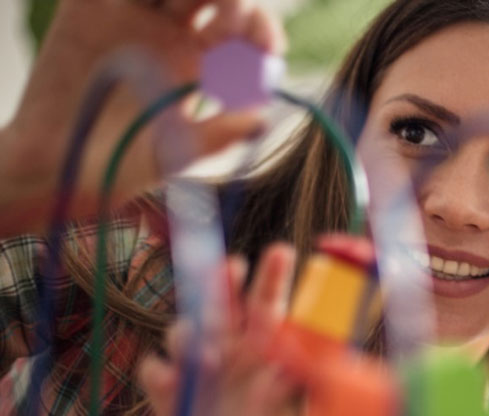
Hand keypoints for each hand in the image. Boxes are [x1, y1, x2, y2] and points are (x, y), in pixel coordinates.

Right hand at [0, 0, 284, 235]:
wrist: (57, 163)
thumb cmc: (121, 166)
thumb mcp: (176, 155)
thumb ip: (217, 137)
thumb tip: (261, 120)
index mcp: (205, 66)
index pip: (245, 36)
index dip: (261, 32)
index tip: (269, 46)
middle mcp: (175, 34)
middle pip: (218, 0)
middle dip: (234, 3)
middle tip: (236, 15)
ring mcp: (135, 16)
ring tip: (210, 9)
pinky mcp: (92, 6)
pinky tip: (159, 0)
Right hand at [140, 243, 299, 415]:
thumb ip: (288, 389)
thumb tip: (289, 368)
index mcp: (262, 344)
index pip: (267, 302)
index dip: (273, 275)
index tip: (282, 251)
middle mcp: (226, 342)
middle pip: (220, 301)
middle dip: (223, 280)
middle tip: (233, 266)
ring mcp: (194, 361)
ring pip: (183, 329)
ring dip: (191, 336)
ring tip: (210, 360)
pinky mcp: (166, 385)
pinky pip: (154, 368)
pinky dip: (161, 375)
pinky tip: (174, 386)